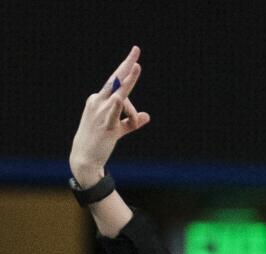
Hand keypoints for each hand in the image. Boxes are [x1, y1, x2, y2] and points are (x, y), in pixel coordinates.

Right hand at [70, 45, 150, 185]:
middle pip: (116, 81)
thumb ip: (132, 121)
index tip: (135, 56)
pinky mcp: (106, 124)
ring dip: (131, 96)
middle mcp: (98, 101)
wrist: (85, 158)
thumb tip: (146, 116)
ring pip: (122, 98)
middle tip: (137, 50)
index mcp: (99, 99)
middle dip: (127, 66)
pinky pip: (113, 112)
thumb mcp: (119, 129)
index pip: (116, 83)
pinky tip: (119, 99)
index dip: (125, 69)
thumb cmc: (100, 141)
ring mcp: (101, 112)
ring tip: (134, 97)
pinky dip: (117, 105)